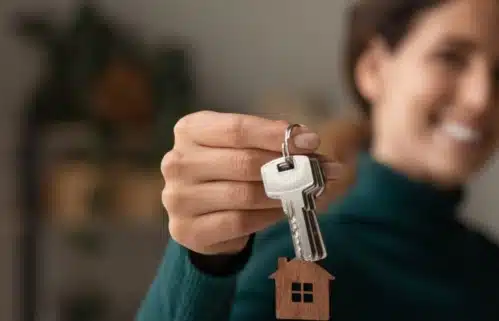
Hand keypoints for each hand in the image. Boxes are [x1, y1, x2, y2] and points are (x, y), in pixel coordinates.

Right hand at [161, 111, 352, 254]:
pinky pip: (240, 222)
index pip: (237, 128)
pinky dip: (269, 215)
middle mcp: (177, 161)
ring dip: (284, 194)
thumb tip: (310, 142)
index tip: (312, 141)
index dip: (276, 135)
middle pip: (243, 162)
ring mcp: (178, 197)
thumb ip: (272, 142)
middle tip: (321, 170)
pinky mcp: (187, 229)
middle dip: (288, 167)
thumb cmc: (228, 170)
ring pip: (244, 194)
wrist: (202, 215)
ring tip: (308, 191)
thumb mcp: (244, 147)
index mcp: (190, 130)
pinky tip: (285, 210)